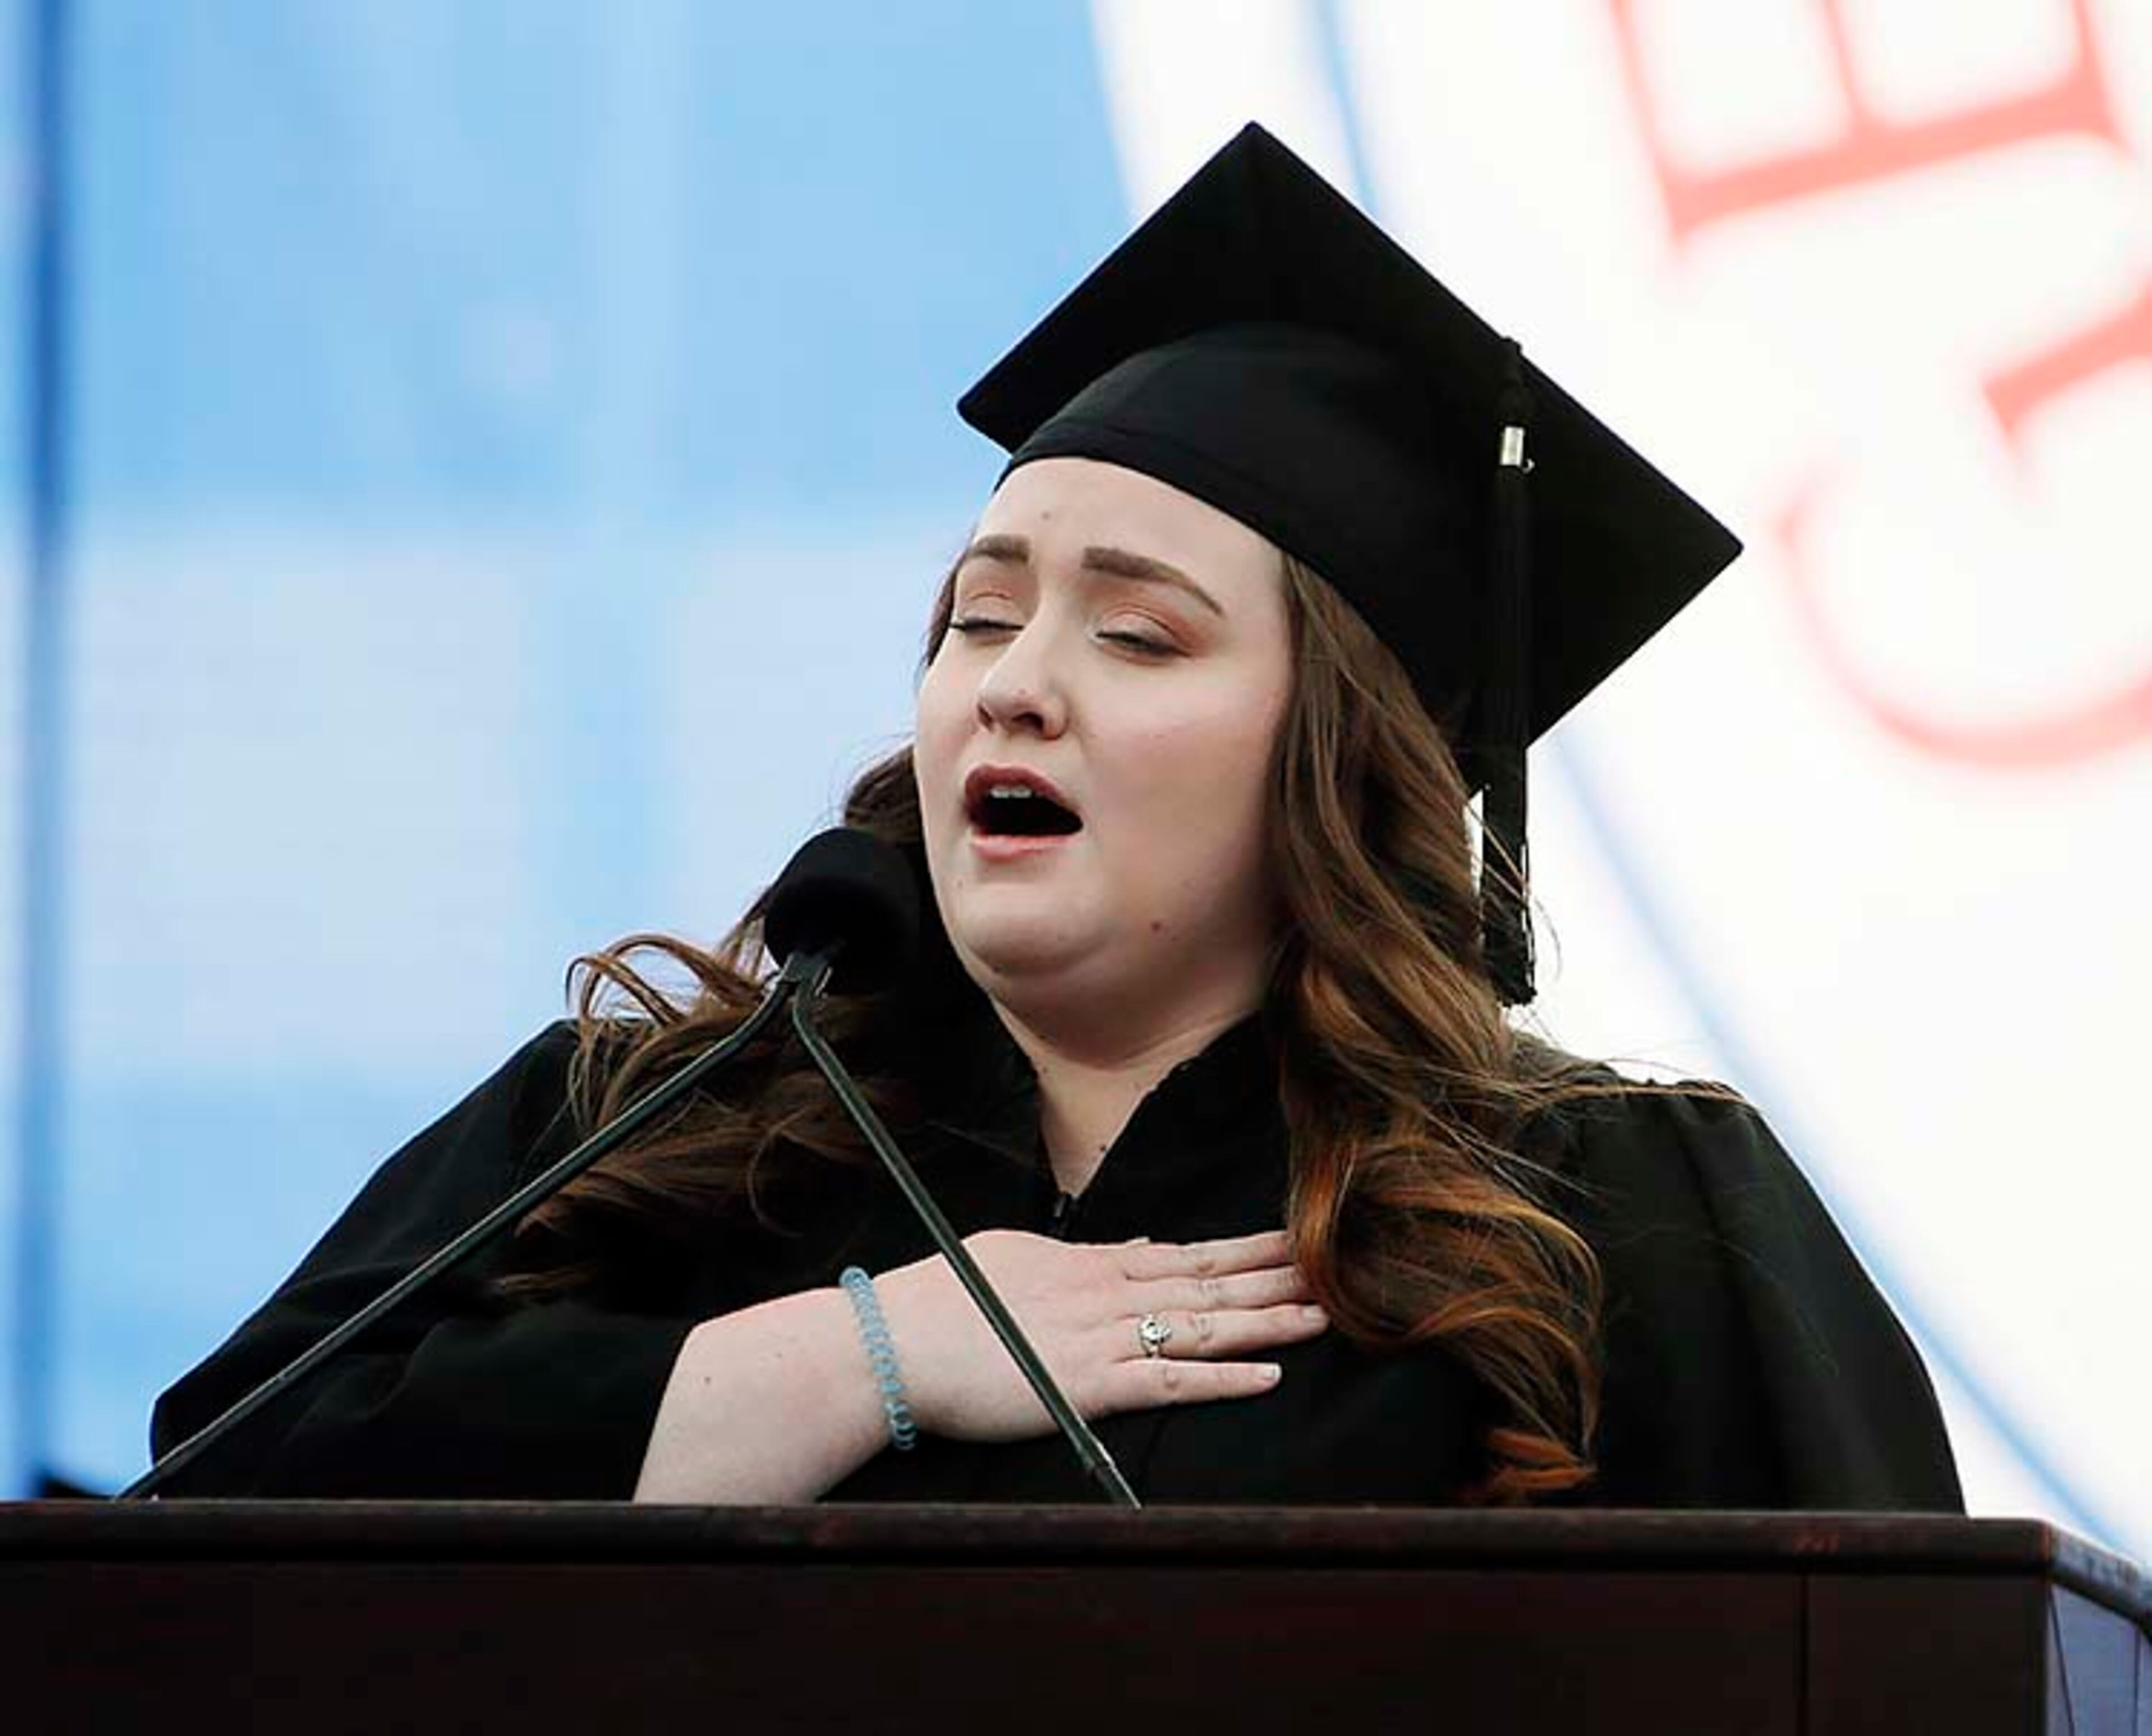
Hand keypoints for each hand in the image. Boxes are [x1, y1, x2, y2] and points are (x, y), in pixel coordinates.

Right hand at [873, 1228, 1326, 1442]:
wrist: (894, 1342)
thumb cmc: (943, 1300)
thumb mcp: (1018, 1257)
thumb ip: (1085, 1255)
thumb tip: (1138, 1248)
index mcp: (1090, 1264)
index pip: (1185, 1253)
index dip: (1246, 1249)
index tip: (1295, 1238)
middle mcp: (1107, 1294)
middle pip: (1209, 1283)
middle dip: (1277, 1276)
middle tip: (1339, 1265)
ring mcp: (1101, 1339)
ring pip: (1203, 1326)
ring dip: (1268, 1322)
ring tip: (1325, 1314)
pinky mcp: (1087, 1387)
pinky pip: (1168, 1381)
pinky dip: (1221, 1380)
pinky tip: (1266, 1377)